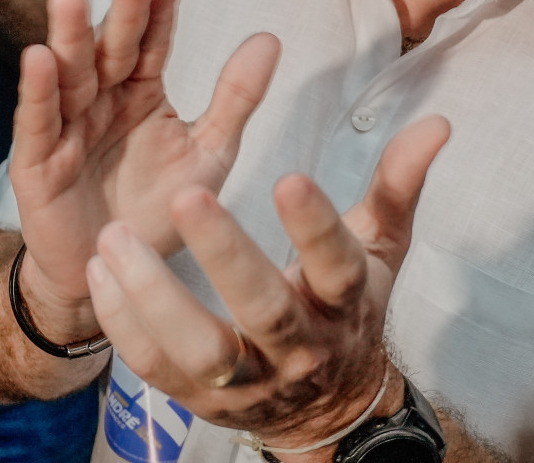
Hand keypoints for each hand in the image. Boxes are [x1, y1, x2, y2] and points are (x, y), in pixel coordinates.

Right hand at [10, 0, 279, 322]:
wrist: (119, 278)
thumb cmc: (161, 210)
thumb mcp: (208, 153)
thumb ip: (235, 98)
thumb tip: (270, 37)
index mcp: (141, 92)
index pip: (151, 42)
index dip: (159, 10)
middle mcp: (101, 99)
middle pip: (109, 48)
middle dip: (119, 11)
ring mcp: (66, 126)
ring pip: (68, 73)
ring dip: (68, 34)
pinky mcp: (36, 160)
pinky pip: (36, 120)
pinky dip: (36, 89)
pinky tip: (38, 56)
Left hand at [86, 116, 449, 451]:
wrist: (326, 409)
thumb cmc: (345, 306)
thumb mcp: (378, 248)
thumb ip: (395, 186)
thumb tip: (435, 124)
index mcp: (343, 302)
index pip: (337, 265)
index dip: (316, 226)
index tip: (288, 176)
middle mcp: (299, 347)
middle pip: (266, 310)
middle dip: (226, 255)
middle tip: (186, 195)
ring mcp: (248, 380)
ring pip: (201, 351)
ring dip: (154, 295)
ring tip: (115, 236)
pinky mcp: (200, 400)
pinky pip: (156, 369)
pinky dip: (123, 324)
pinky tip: (99, 272)